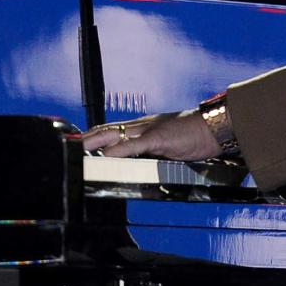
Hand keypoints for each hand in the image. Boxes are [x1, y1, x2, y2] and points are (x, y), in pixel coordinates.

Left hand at [81, 109, 220, 160]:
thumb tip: (144, 160)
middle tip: (69, 145)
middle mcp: (144, 125)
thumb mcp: (171, 141)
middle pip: (108, 128)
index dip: (96, 134)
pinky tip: (106, 155)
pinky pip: (134, 145)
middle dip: (87, 137)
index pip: (115, 128)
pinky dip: (118, 150)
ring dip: (95, 141)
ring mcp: (150, 130)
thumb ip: (155, 148)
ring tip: (78, 149)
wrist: (216, 126)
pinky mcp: (159, 138)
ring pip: (115, 133)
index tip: (80, 141)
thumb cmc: (198, 135)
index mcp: (147, 126)